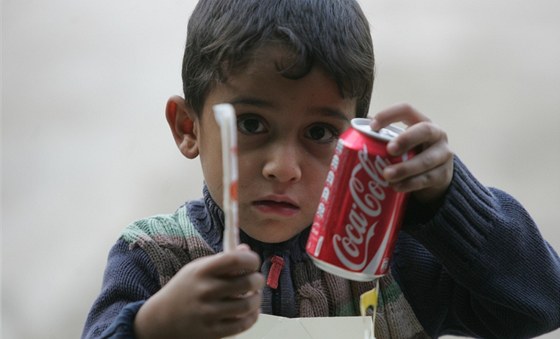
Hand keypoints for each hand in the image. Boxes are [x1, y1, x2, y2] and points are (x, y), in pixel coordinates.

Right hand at [134, 244, 264, 338]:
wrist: (161, 319)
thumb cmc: (184, 289)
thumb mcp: (197, 269)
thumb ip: (222, 260)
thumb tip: (247, 251)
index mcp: (202, 271)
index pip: (234, 260)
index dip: (251, 260)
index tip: (253, 263)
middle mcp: (205, 291)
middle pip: (247, 283)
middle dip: (258, 280)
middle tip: (256, 280)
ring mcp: (209, 313)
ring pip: (248, 305)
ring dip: (257, 299)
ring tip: (254, 296)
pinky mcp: (212, 332)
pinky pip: (242, 324)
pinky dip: (252, 316)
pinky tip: (249, 311)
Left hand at [370, 103, 453, 204]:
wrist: (436, 177)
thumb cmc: (410, 155)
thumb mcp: (401, 144)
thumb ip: (382, 141)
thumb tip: (347, 141)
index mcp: (421, 122)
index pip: (407, 110)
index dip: (389, 115)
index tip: (372, 127)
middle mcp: (436, 135)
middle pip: (424, 131)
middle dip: (406, 139)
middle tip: (389, 149)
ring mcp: (443, 155)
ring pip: (426, 160)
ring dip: (405, 167)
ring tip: (386, 175)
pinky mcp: (443, 175)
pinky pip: (427, 179)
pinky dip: (410, 184)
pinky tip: (396, 187)